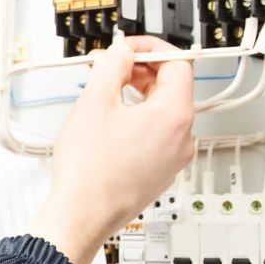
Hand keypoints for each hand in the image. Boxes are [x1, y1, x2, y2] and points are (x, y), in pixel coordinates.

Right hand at [27, 37, 196, 263]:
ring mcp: (173, 158)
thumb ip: (113, 65)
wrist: (82, 215)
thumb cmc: (90, 170)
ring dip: (135, 96)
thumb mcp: (95, 101)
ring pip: (160, 113)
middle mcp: (182, 137)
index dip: (150, 49)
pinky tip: (107, 126)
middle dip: (138, 72)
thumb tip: (122, 54)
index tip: (126, 48)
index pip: (177, 63)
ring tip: (102, 97)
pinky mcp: (160, 172)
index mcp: (175, 115)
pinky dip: (135, 122)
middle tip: (107, 68)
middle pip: (170, 88)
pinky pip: (154, 136)